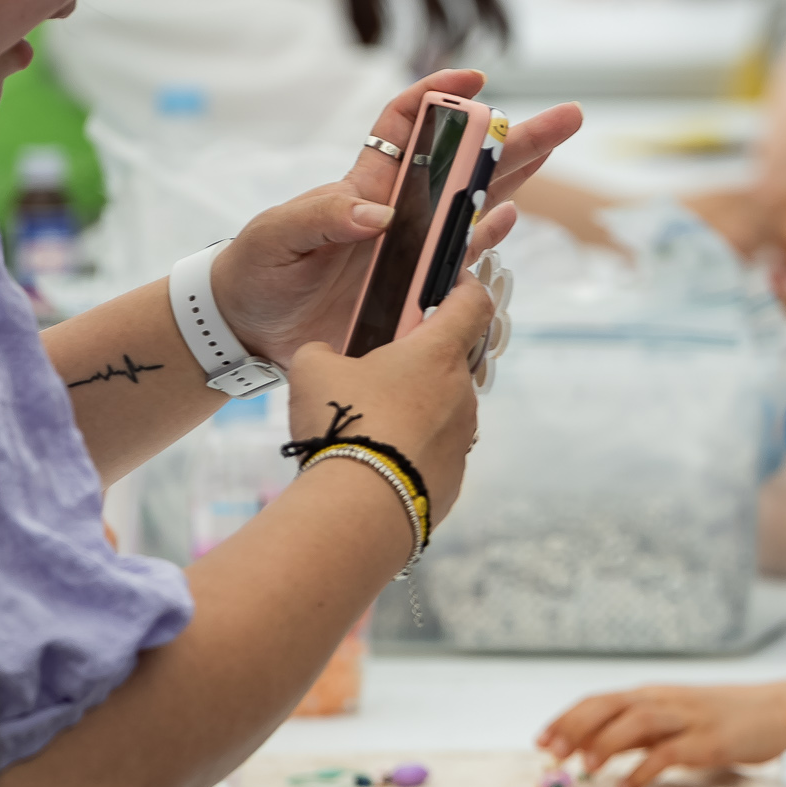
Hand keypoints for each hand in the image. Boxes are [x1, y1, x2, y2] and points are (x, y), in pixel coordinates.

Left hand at [214, 70, 583, 364]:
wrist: (253, 331)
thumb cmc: (258, 271)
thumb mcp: (276, 236)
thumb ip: (322, 218)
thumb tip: (379, 214)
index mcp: (366, 187)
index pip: (406, 127)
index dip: (439, 98)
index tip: (475, 80)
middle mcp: (401, 213)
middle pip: (465, 164)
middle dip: (513, 136)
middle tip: (566, 115)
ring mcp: (414, 251)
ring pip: (477, 206)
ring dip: (517, 178)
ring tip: (556, 147)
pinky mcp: (420, 291)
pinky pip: (463, 262)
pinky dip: (488, 240)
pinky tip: (510, 216)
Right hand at [284, 277, 493, 527]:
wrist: (360, 505)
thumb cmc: (342, 424)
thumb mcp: (313, 370)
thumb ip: (324, 350)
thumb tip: (326, 357)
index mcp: (438, 354)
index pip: (473, 304)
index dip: (466, 286)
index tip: (455, 281)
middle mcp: (462, 392)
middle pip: (455, 361)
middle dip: (424, 357)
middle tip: (387, 362)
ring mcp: (463, 437)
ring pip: (445, 408)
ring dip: (417, 406)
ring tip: (373, 419)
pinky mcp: (455, 475)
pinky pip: (436, 450)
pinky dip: (413, 447)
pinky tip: (379, 459)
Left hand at [536, 672, 785, 786]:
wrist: (780, 709)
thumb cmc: (726, 718)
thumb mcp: (677, 719)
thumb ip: (640, 733)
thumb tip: (593, 750)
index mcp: (655, 694)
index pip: (601, 700)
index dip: (568, 718)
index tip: (540, 740)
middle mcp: (667, 701)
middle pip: (611, 706)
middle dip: (575, 728)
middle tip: (549, 754)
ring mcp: (688, 719)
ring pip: (637, 721)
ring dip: (606, 742)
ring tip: (583, 767)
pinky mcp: (709, 741)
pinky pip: (670, 753)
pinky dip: (645, 769)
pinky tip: (628, 786)